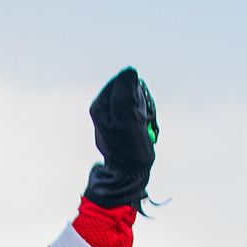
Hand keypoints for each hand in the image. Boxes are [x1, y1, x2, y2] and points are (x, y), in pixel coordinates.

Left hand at [84, 67, 157, 210]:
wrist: (130, 174)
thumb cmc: (128, 149)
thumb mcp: (127, 118)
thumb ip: (125, 93)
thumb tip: (129, 71)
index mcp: (100, 105)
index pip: (125, 81)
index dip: (137, 93)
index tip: (137, 110)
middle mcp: (105, 109)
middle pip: (132, 90)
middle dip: (142, 104)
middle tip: (142, 121)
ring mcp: (114, 117)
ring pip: (139, 102)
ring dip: (147, 113)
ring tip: (144, 129)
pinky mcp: (124, 125)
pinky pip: (140, 114)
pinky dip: (146, 121)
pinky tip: (145, 133)